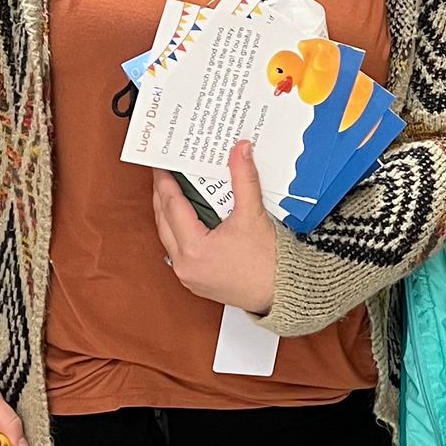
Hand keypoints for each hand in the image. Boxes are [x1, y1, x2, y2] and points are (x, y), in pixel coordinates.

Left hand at [153, 141, 278, 315]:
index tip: (161, 165)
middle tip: (163, 173)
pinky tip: (187, 219)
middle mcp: (185, 265)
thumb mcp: (253, 215)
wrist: (283, 294)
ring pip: (168, 236)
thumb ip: (244, 178)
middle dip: (162, 194)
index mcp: (193, 249)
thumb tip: (239, 151)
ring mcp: (188, 275)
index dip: (165, 181)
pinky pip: (178, 250)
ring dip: (169, 213)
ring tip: (173, 191)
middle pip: (163, 220)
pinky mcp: (196, 281)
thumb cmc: (269, 265)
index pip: (171, 205)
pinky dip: (179, 231)